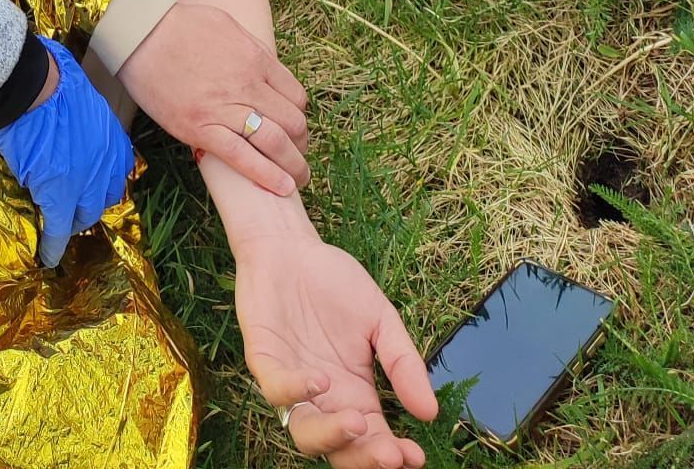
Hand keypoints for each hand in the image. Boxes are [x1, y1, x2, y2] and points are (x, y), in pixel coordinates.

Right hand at [0, 37, 134, 266]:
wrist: (29, 85)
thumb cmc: (49, 79)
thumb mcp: (80, 94)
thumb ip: (84, 116)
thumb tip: (72, 115)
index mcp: (112, 137)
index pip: (116, 172)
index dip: (100, 182)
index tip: (89, 186)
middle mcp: (106, 163)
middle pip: (103, 197)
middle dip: (89, 205)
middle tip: (73, 209)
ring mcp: (84, 182)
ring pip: (83, 215)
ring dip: (72, 223)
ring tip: (60, 229)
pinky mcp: (59, 196)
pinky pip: (59, 229)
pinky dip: (54, 245)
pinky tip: (48, 256)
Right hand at [118, 1, 310, 193]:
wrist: (141, 32)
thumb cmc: (180, 24)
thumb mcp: (228, 25)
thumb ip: (251, 49)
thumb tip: (265, 66)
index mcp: (256, 59)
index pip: (296, 96)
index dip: (301, 116)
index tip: (296, 128)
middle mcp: (247, 85)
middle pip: (292, 122)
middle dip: (301, 143)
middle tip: (297, 156)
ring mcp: (223, 108)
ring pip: (275, 143)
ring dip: (293, 165)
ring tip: (298, 179)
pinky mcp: (200, 128)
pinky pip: (241, 157)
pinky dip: (266, 175)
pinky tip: (281, 188)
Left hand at [234, 231, 437, 467]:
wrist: (289, 247)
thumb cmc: (335, 283)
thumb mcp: (380, 319)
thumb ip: (402, 362)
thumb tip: (430, 413)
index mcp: (355, 393)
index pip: (374, 439)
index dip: (393, 454)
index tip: (417, 455)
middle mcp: (323, 399)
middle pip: (340, 450)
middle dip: (364, 459)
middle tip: (389, 453)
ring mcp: (291, 382)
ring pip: (304, 434)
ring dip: (330, 436)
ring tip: (357, 422)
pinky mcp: (263, 360)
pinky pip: (276, 389)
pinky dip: (296, 391)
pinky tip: (321, 379)